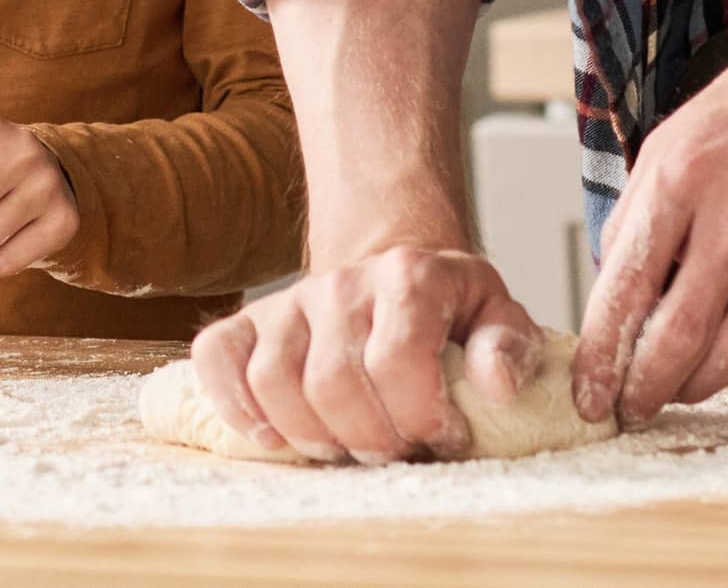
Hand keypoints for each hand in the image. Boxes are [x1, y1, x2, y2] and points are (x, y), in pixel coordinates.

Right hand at [189, 246, 537, 462]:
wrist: (394, 275)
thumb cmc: (450, 313)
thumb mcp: (496, 316)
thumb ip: (510, 346)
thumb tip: (497, 385)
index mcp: (409, 276)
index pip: (397, 360)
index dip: (420, 416)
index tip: (442, 436)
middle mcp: (342, 281)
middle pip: (333, 382)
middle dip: (369, 440)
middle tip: (394, 452)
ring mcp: (290, 299)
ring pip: (274, 380)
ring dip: (311, 435)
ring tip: (345, 448)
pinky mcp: (250, 319)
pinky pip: (217, 356)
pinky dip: (234, 404)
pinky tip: (271, 436)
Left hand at [574, 23, 727, 426]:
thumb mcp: (674, 134)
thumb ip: (640, 207)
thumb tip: (615, 273)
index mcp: (680, 181)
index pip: (626, 284)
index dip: (601, 349)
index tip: (586, 385)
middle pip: (676, 338)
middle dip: (641, 388)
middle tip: (623, 410)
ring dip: (692, 389)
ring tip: (669, 393)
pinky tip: (725, 368)